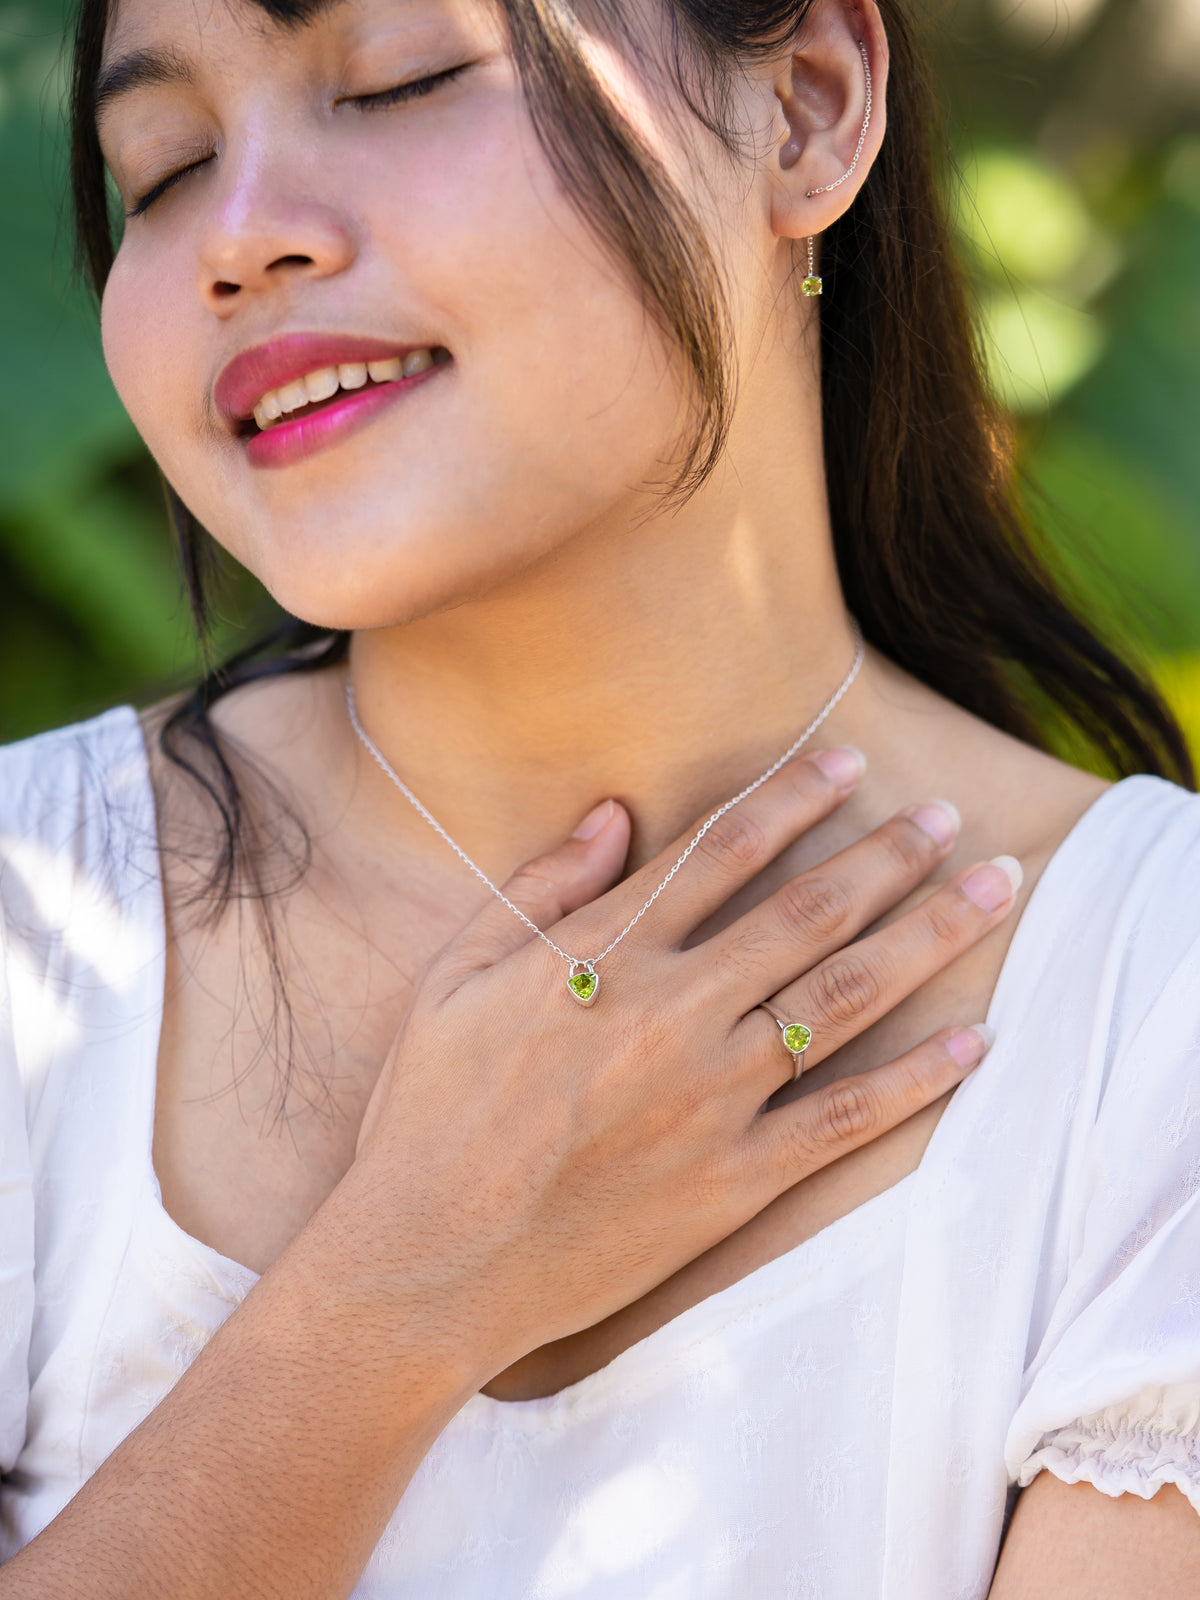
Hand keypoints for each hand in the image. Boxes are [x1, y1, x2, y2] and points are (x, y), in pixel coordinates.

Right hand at [352, 749, 1014, 1375]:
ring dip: (927, 935)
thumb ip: (539, 889)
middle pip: (808, 913)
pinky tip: (973, 1041)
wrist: (429, 1262)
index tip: (848, 761)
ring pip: (844, 998)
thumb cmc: (426, 1113)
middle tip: (950, 817)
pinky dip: (916, 1080)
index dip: (793, 796)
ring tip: (992, 889)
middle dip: (889, 854)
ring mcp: (713, 1099)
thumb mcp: (453, 977)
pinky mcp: (734, 1181)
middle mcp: (674, 1013)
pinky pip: (844, 1120)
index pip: (722, 850)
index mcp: (605, 957)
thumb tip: (614, 812)